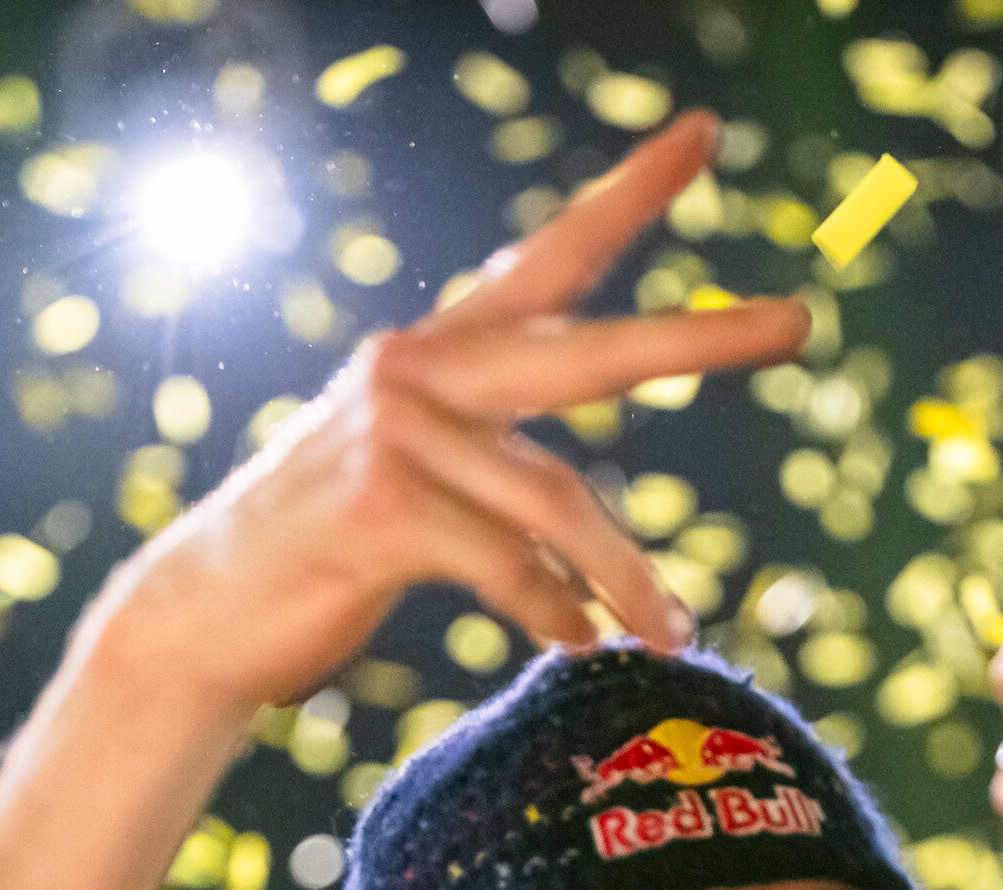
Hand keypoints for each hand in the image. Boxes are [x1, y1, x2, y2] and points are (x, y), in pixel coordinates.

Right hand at [106, 110, 807, 718]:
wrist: (203, 616)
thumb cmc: (321, 557)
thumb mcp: (410, 484)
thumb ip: (488, 467)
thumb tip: (577, 523)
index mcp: (435, 353)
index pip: (548, 259)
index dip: (628, 196)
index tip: (703, 133)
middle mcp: (417, 370)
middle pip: (585, 350)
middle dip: (698, 339)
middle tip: (799, 322)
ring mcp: (394, 434)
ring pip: (558, 497)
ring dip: (627, 576)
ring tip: (675, 632)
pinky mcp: (380, 509)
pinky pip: (508, 563)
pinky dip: (552, 611)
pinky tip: (576, 643)